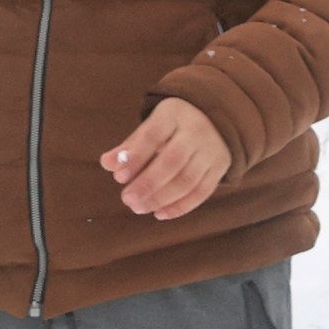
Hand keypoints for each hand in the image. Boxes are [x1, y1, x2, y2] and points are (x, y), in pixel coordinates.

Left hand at [104, 100, 228, 220]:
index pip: (153, 136)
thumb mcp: (151, 128)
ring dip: (161, 198)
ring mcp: (212, 150)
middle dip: (148, 183)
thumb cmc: (172, 128)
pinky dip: (181, 206)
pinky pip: (202, 191)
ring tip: (139, 208)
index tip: (119, 177)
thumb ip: (129, 147)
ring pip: (188, 179)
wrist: (216, 120)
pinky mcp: (221, 167)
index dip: (136, 157)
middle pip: (172, 161)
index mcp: (175, 114)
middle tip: (128, 199)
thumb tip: (107, 163)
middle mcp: (198, 130)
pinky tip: (160, 213)